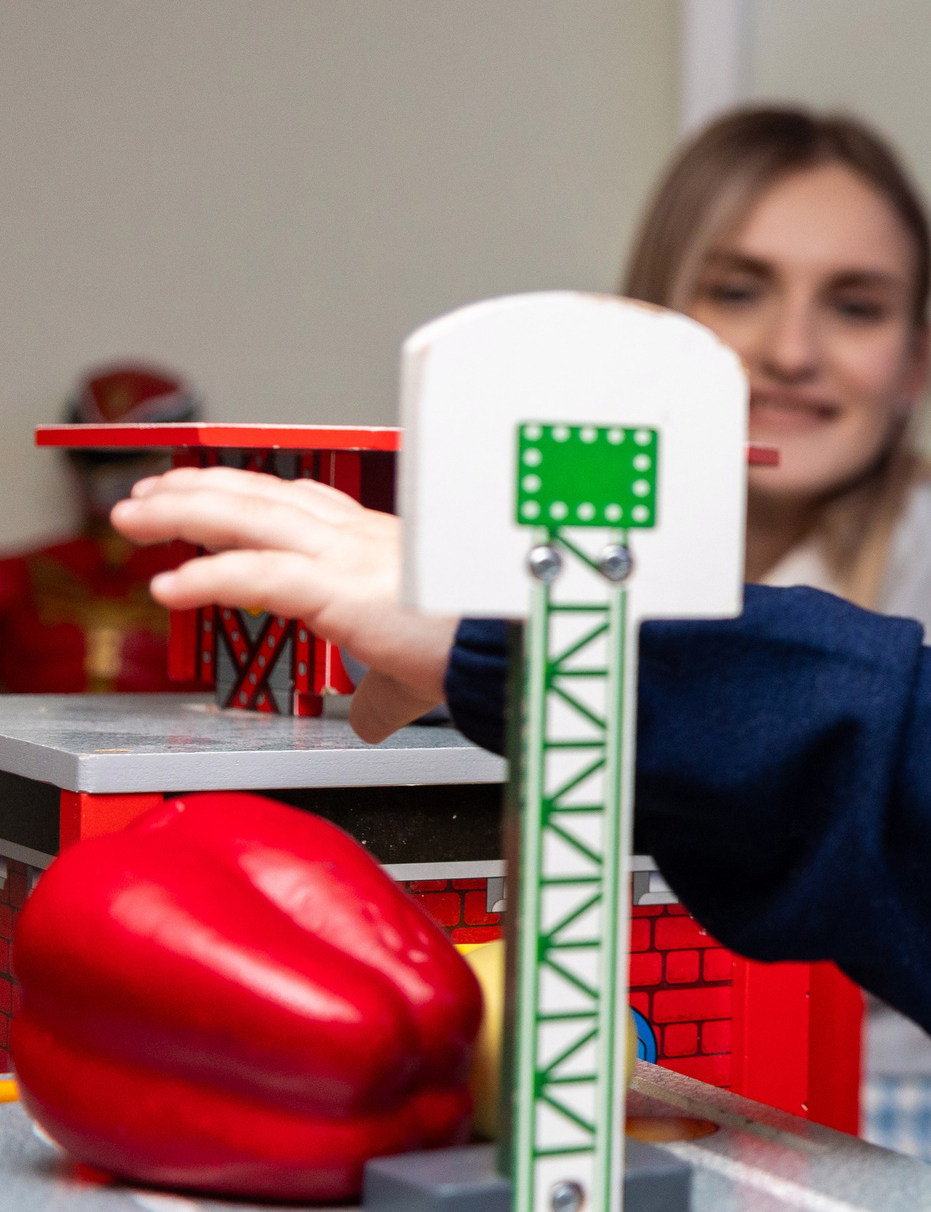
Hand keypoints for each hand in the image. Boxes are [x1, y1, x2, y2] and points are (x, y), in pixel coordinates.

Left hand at [113, 468, 456, 741]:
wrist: (517, 650)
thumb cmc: (483, 653)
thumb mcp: (419, 672)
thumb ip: (384, 694)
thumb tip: (373, 722)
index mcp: (381, 547)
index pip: (302, 503)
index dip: (248, 493)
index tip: (209, 493)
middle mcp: (360, 538)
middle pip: (262, 495)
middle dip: (198, 489)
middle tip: (147, 496)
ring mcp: (349, 557)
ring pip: (248, 517)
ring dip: (181, 510)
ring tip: (132, 517)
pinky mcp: (341, 590)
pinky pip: (256, 575)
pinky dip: (206, 577)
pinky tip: (168, 586)